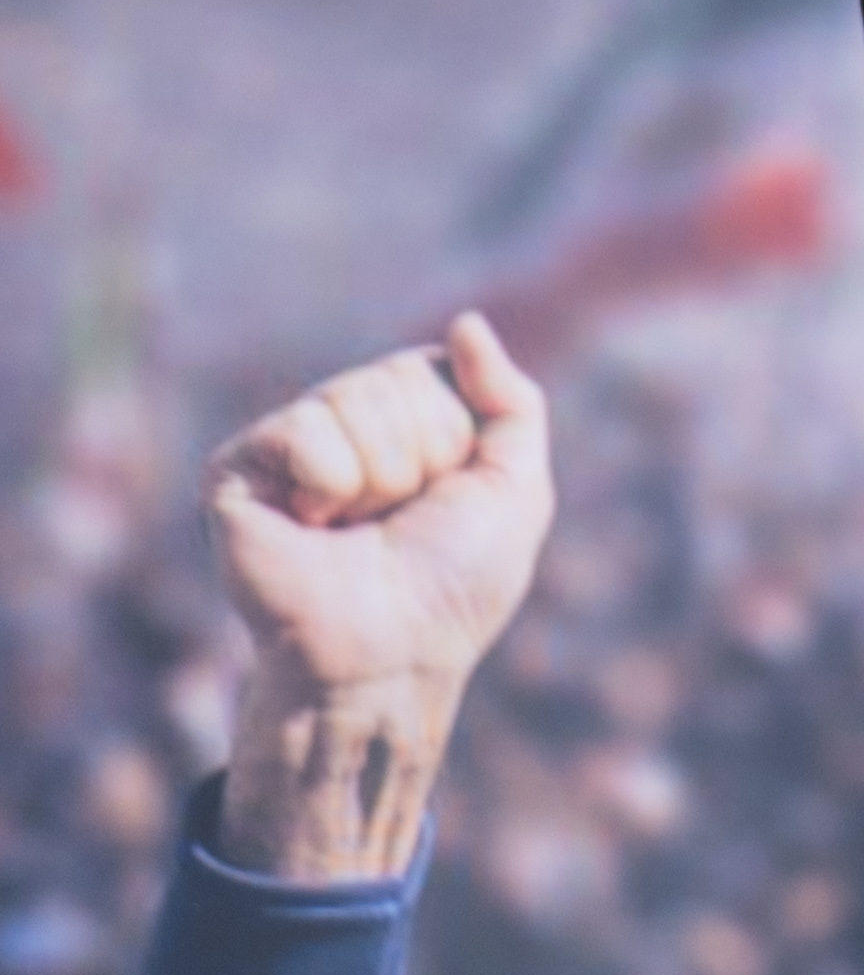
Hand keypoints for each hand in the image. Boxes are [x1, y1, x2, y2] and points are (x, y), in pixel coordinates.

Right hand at [208, 314, 552, 884]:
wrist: (391, 653)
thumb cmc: (454, 581)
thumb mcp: (516, 483)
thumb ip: (510, 397)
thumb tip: (466, 321)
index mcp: (402, 420)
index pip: (437, 364)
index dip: (457, 436)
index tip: (443, 494)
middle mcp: (341, 424)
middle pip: (394, 377)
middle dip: (420, 456)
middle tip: (394, 520)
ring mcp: (285, 447)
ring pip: (352, 396)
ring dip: (379, 476)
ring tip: (354, 527)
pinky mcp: (236, 473)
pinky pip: (301, 428)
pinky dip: (330, 481)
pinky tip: (314, 524)